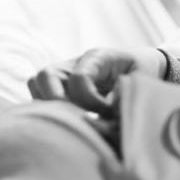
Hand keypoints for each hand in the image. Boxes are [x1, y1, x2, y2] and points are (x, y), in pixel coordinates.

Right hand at [27, 47, 167, 113]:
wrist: (140, 64)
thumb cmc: (142, 72)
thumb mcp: (141, 80)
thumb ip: (122, 96)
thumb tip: (104, 115)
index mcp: (97, 57)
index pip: (79, 78)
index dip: (90, 101)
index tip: (108, 114)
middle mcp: (74, 63)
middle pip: (45, 75)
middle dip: (56, 102)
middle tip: (77, 119)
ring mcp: (63, 74)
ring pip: (37, 85)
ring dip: (49, 107)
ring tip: (73, 122)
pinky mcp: (58, 86)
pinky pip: (40, 97)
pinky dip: (50, 111)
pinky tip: (70, 123)